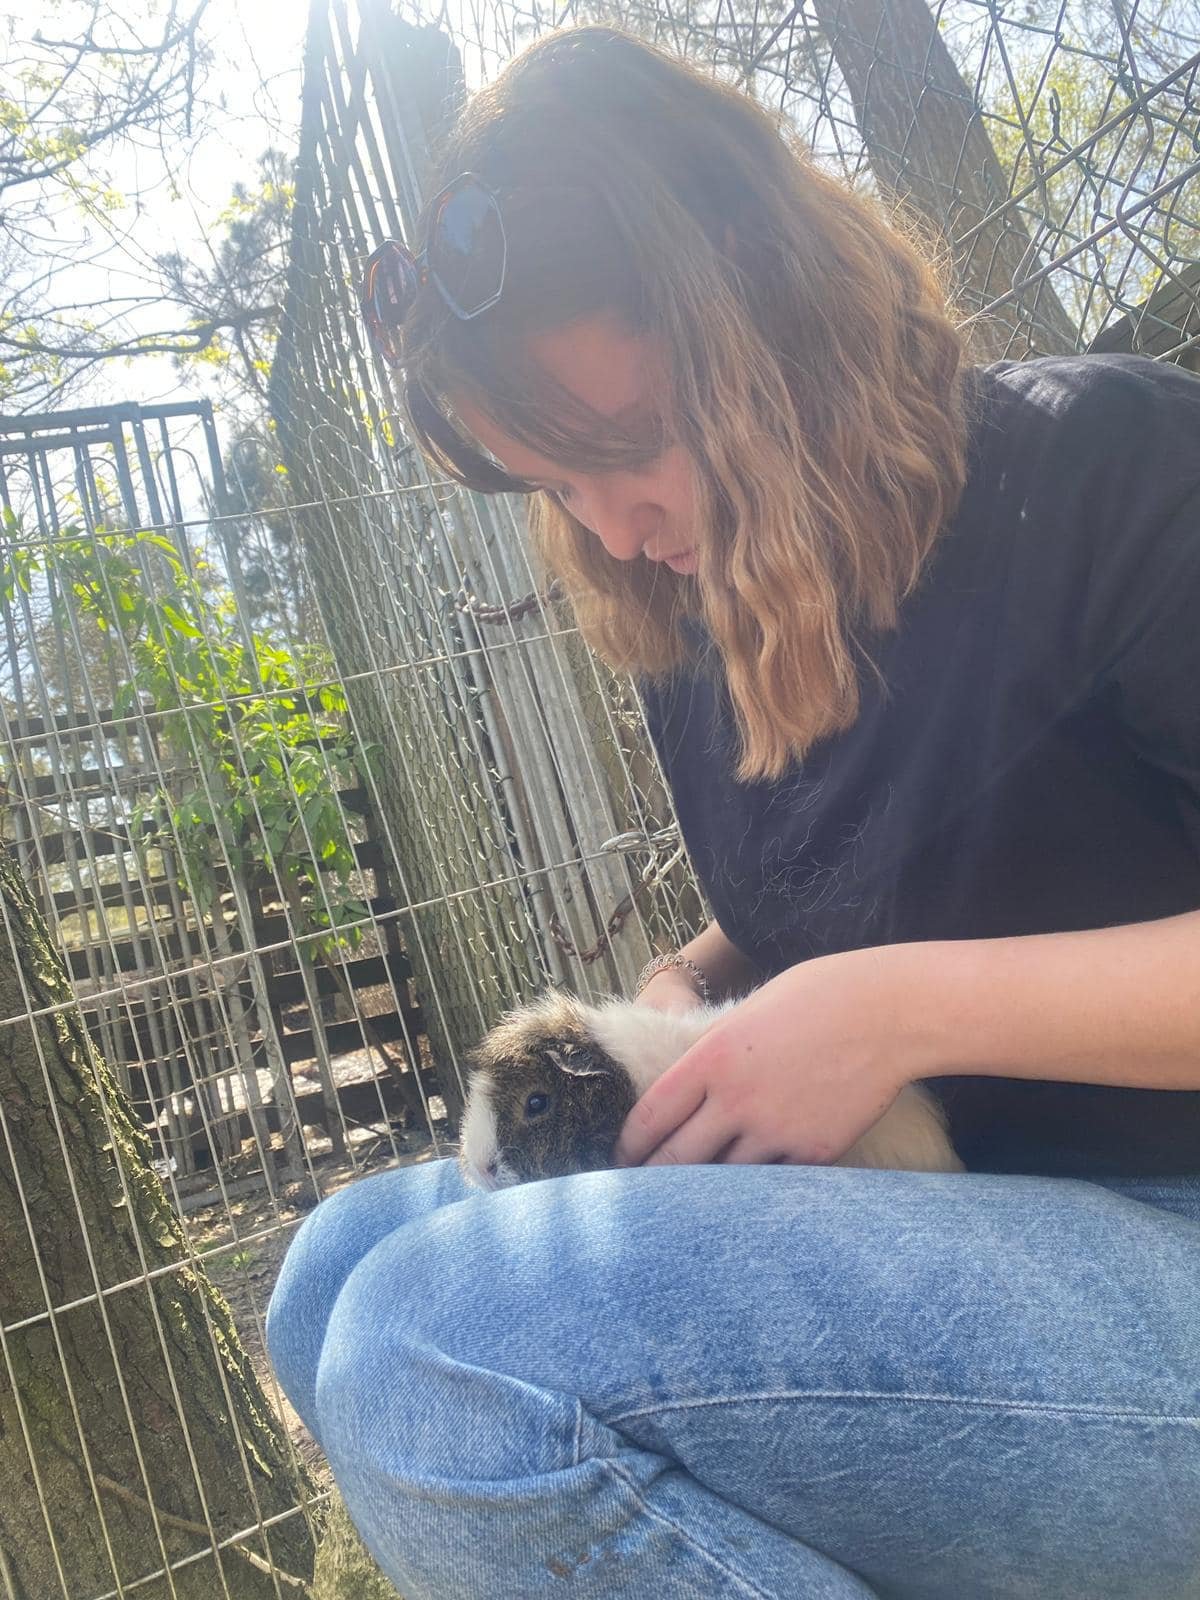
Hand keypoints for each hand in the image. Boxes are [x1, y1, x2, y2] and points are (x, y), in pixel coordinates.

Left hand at [614, 949, 924, 1167]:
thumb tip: (691, 1088)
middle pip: (676, 1160)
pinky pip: (773, 1181)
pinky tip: (750, 1191)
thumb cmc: (818, 997)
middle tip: (641, 1194)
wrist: (888, 1012)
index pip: (651, 1117)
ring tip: (691, 1202)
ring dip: (706, 1189)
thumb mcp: (747, 1014)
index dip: (628, 1146)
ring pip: (723, 1179)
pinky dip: (759, 1185)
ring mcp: (776, 1130)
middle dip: (654, 1180)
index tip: (621, 1160)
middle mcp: (736, 1100)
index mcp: (711, 1058)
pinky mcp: (814, 1152)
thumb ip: (714, 1054)